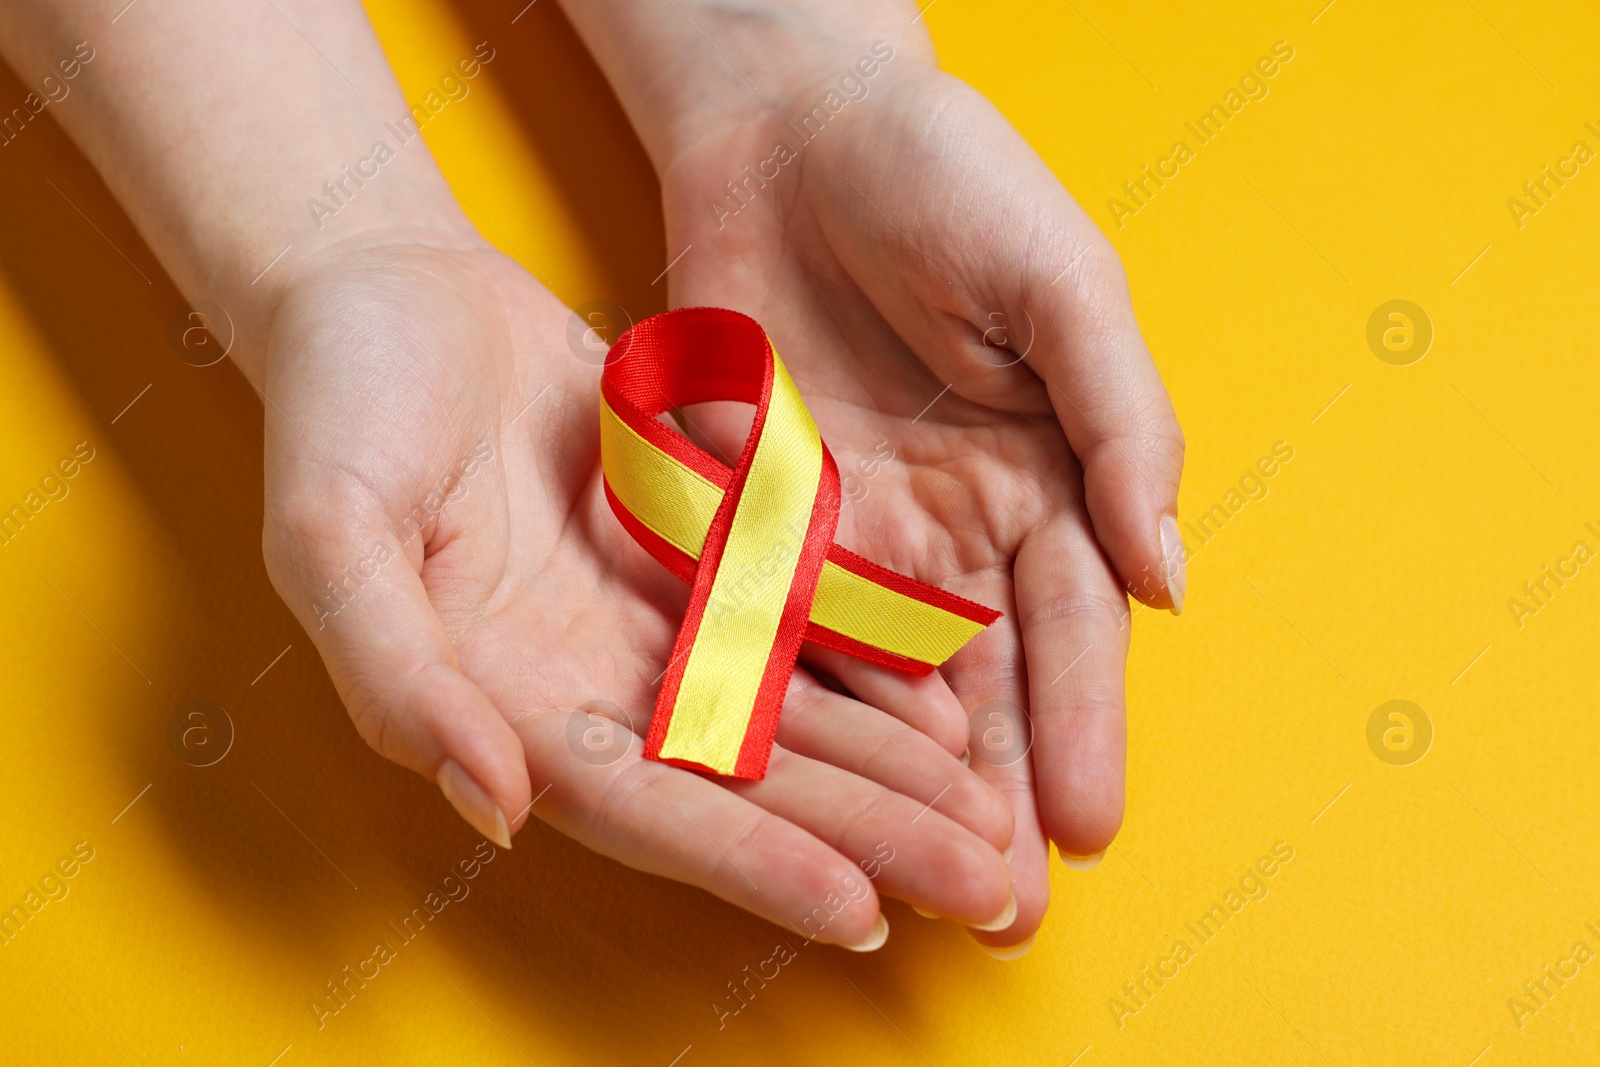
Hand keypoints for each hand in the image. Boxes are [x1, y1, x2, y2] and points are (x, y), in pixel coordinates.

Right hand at [258, 231, 1017, 946]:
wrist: (390, 295)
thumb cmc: (338, 407)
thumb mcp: (332, 534)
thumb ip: (398, 674)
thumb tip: (491, 802)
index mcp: (508, 703)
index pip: (646, 807)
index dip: (750, 861)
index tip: (860, 911)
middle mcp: (592, 684)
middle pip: (747, 784)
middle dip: (865, 839)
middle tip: (982, 888)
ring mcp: (652, 622)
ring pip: (793, 716)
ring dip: (893, 776)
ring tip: (991, 825)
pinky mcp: (698, 552)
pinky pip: (801, 623)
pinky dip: (875, 670)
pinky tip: (952, 711)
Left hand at [631, 34, 1185, 949]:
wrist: (789, 124)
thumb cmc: (947, 174)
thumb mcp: (1059, 282)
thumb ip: (1119, 423)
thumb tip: (1173, 579)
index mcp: (1042, 477)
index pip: (1071, 628)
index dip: (1080, 725)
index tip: (1083, 823)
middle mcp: (951, 525)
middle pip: (977, 682)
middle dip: (988, 793)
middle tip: (997, 906)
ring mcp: (849, 527)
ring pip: (874, 680)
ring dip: (886, 782)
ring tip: (896, 877)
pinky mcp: (753, 512)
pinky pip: (765, 622)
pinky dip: (776, 701)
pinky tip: (785, 779)